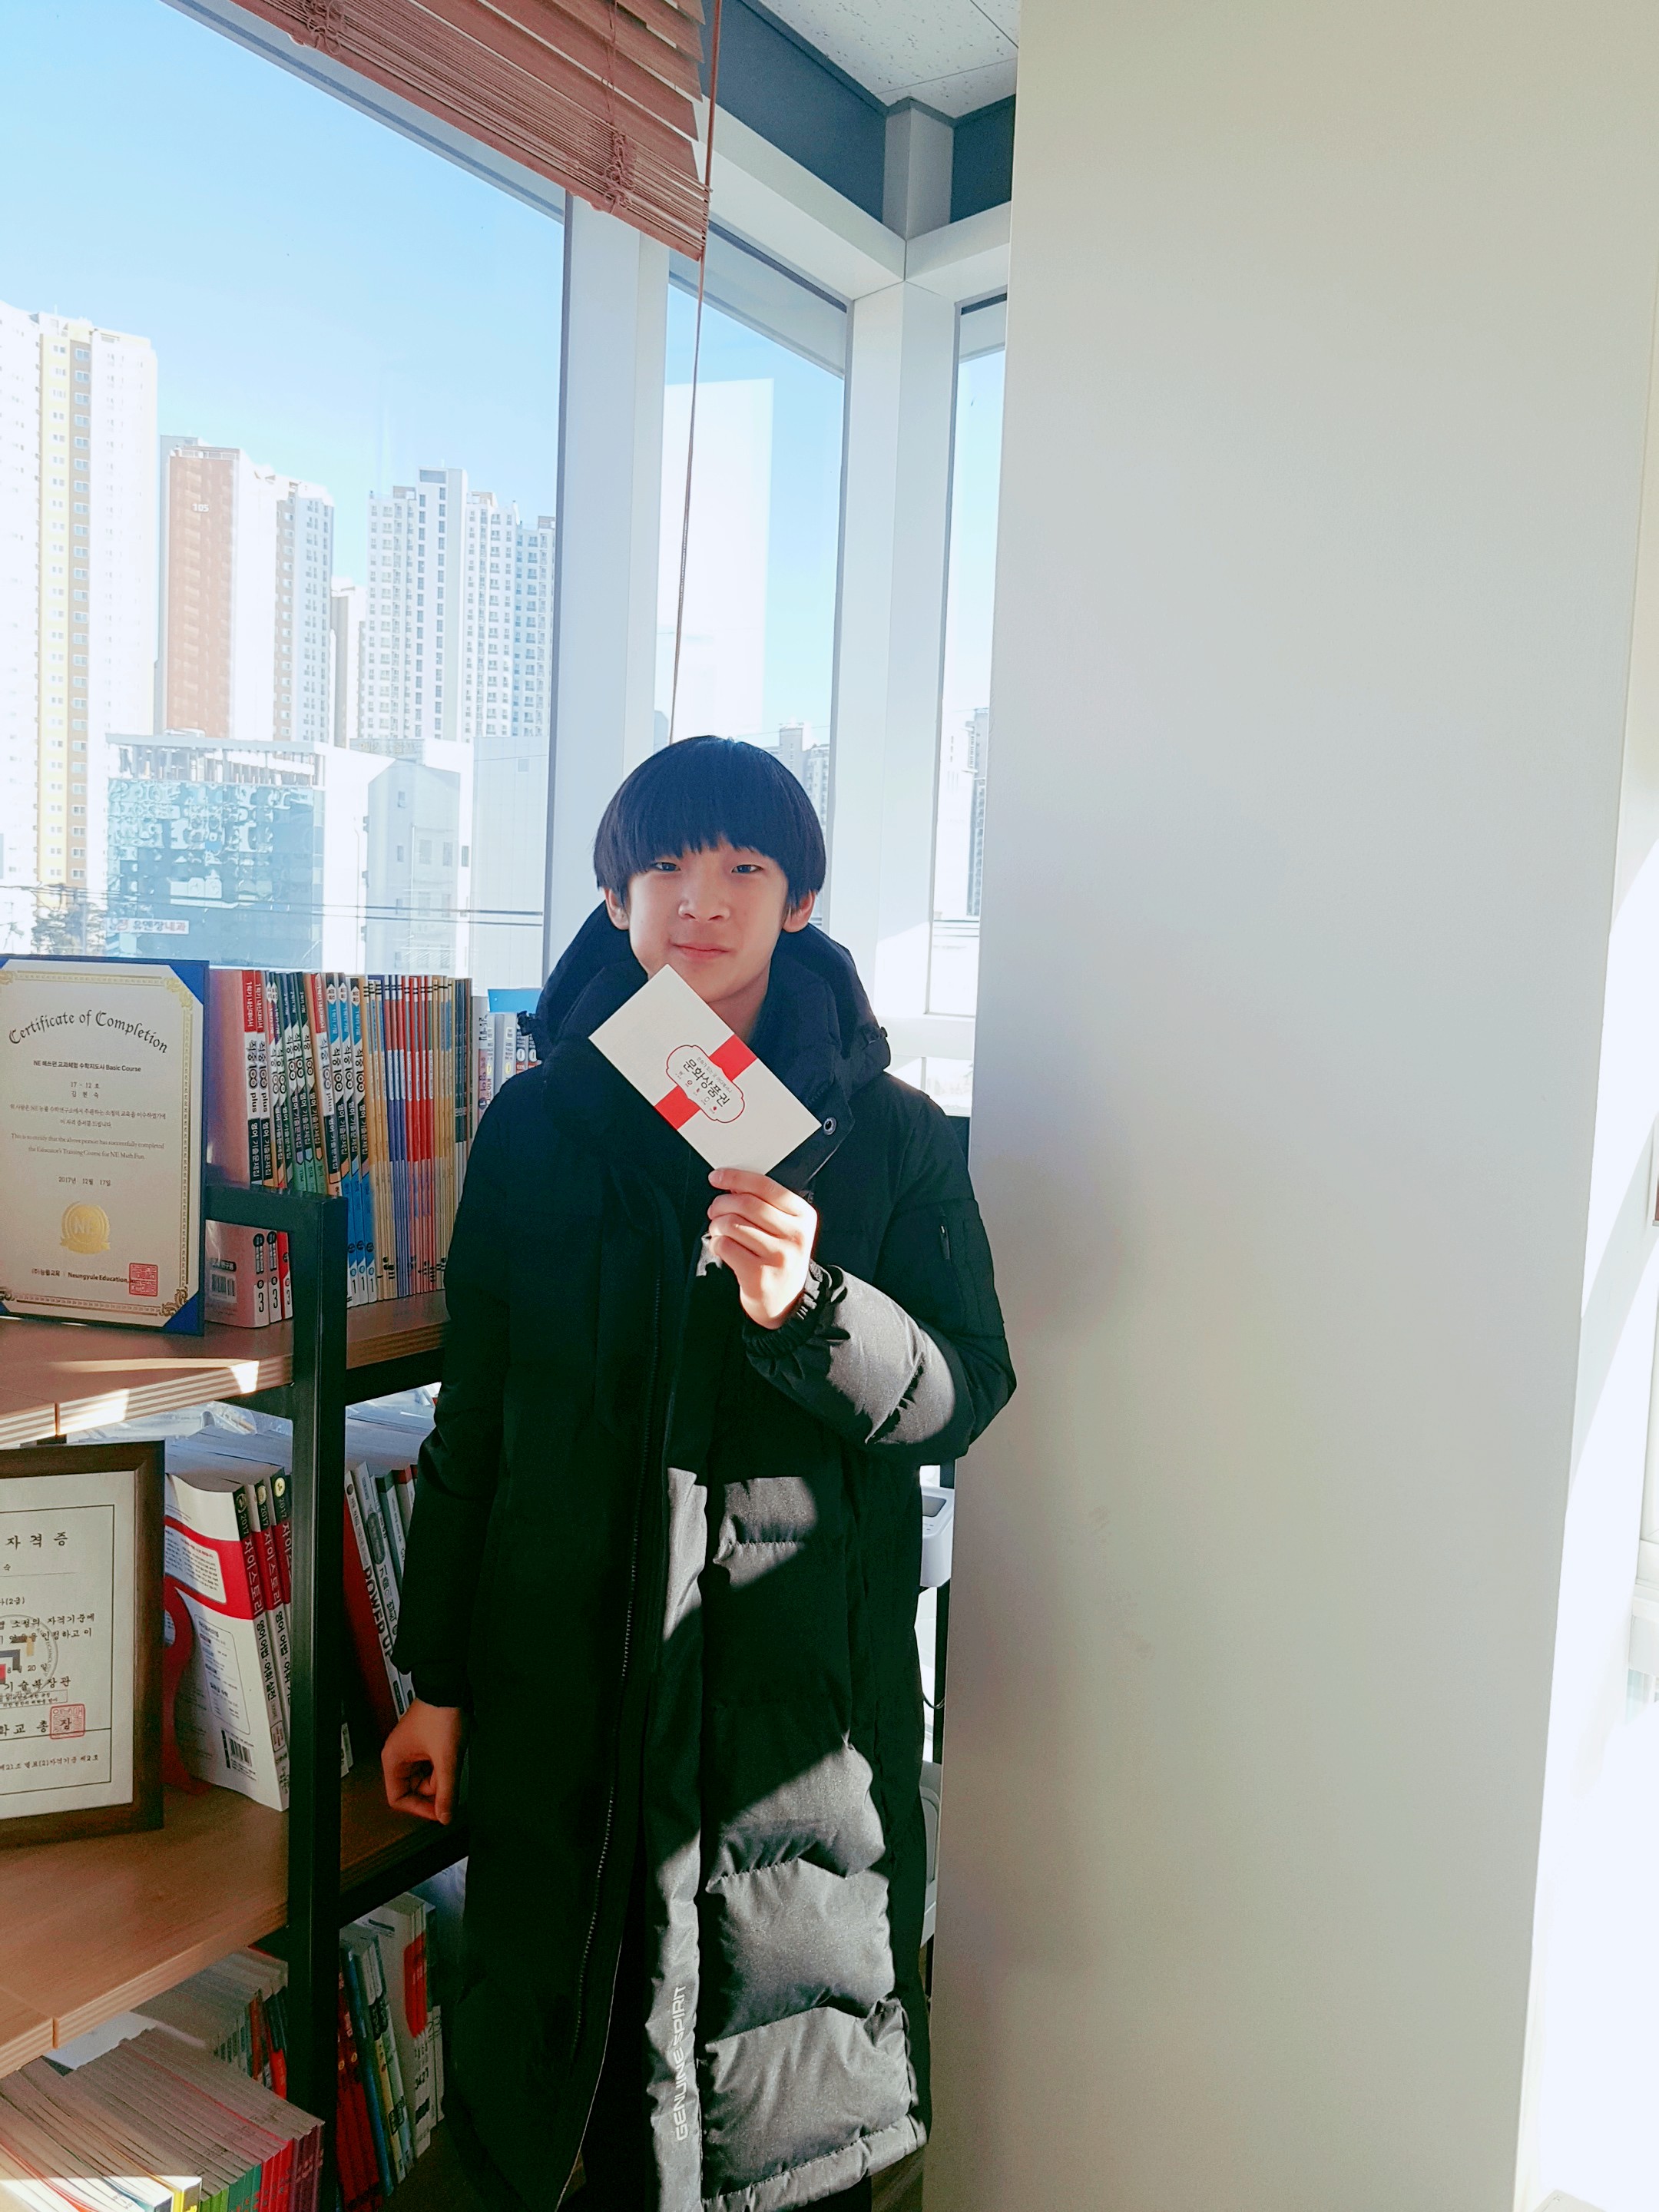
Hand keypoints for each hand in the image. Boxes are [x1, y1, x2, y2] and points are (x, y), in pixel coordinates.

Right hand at [381, 1698, 466, 1824]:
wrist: (450, 1688)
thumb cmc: (441, 1713)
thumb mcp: (447, 1758)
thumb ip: (447, 1791)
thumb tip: (445, 1816)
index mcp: (393, 1760)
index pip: (398, 1799)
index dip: (419, 1808)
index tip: (438, 1812)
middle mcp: (399, 1756)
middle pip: (415, 1789)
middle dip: (434, 1787)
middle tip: (448, 1776)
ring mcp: (412, 1750)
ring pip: (426, 1778)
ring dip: (441, 1774)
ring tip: (450, 1757)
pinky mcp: (425, 1745)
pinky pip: (433, 1766)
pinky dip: (443, 1765)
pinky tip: (450, 1753)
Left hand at [707, 1168, 817, 1329]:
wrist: (786, 1302)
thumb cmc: (779, 1258)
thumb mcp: (785, 1229)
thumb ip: (764, 1205)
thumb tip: (731, 1183)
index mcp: (803, 1217)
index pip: (766, 1186)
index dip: (736, 1177)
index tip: (717, 1177)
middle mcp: (795, 1236)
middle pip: (746, 1204)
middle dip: (721, 1203)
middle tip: (714, 1209)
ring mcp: (778, 1256)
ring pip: (733, 1224)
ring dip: (717, 1225)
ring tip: (718, 1230)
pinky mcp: (759, 1275)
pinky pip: (726, 1246)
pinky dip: (717, 1244)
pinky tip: (722, 1247)